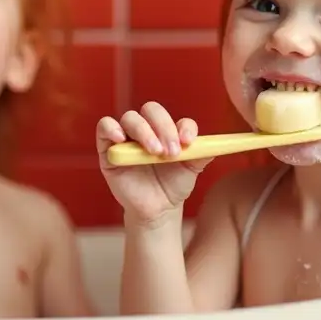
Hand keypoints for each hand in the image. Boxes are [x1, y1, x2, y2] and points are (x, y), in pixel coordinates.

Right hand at [96, 102, 212, 227]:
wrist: (156, 209)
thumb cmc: (172, 186)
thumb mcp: (191, 170)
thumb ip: (202, 154)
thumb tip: (216, 144)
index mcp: (168, 131)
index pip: (176, 119)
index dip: (183, 127)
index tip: (189, 142)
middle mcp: (148, 129)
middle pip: (152, 111)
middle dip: (163, 128)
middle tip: (171, 152)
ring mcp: (127, 137)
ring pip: (131, 118)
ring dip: (144, 132)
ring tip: (153, 152)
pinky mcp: (109, 148)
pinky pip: (105, 127)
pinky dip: (111, 128)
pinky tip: (122, 139)